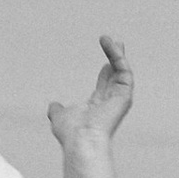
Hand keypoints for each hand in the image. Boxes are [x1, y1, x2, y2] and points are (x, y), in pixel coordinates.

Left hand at [48, 35, 133, 160]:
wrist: (81, 139)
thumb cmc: (71, 133)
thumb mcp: (60, 117)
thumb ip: (58, 110)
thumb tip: (53, 106)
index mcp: (99, 105)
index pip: (105, 82)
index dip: (107, 68)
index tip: (106, 55)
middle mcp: (112, 101)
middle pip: (117, 74)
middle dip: (117, 57)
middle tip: (117, 41)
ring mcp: (120, 98)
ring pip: (122, 70)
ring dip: (116, 53)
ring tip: (107, 38)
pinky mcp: (125, 95)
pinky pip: (124, 71)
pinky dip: (118, 57)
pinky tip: (111, 45)